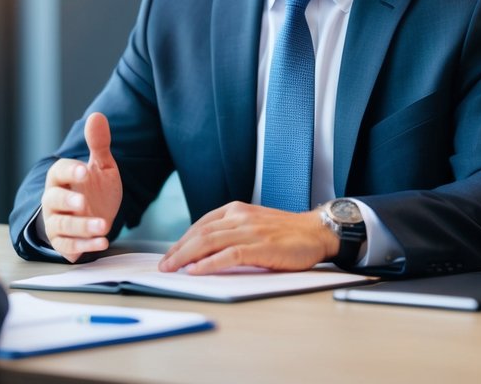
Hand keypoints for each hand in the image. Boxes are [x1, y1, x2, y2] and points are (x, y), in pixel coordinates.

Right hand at [40, 113, 122, 261]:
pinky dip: (86, 245)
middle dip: (68, 201)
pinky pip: (70, 245)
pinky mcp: (63, 242)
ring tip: (104, 226)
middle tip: (82, 202)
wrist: (95, 214)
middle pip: (54, 200)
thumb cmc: (94, 187)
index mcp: (61, 177)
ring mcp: (57, 222)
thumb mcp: (101, 166)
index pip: (60, 171)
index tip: (84, 170)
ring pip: (63, 225)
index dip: (70, 171)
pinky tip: (103, 242)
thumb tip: (97, 115)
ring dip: (82, 226)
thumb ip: (98, 144)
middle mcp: (53, 200)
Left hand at [158, 202, 338, 274]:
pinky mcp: (261, 247)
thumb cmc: (287, 232)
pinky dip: (209, 264)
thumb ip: (233, 231)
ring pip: (209, 242)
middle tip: (164, 266)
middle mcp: (240, 217)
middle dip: (177, 251)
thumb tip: (205, 251)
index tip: (170, 254)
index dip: (182, 241)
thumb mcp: (255, 223)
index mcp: (237, 210)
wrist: (316, 231)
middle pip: (200, 234)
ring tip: (172, 269)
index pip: (201, 225)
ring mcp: (250, 231)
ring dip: (185, 257)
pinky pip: (229, 255)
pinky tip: (197, 271)